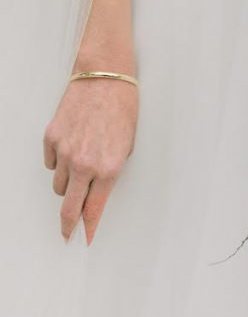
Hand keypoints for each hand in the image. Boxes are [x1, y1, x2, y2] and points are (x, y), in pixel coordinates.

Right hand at [43, 78, 138, 244]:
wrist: (105, 76)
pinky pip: (51, 164)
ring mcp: (65, 151)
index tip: (84, 240)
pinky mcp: (51, 138)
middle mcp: (84, 164)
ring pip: (59, 185)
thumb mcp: (127, 145)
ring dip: (69, 183)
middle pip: (69, 208)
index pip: (93, 210)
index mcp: (108, 168)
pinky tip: (71, 148)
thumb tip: (97, 194)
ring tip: (81, 166)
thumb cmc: (122, 107)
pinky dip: (59, 162)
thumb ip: (111, 173)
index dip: (88, 228)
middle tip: (68, 232)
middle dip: (68, 224)